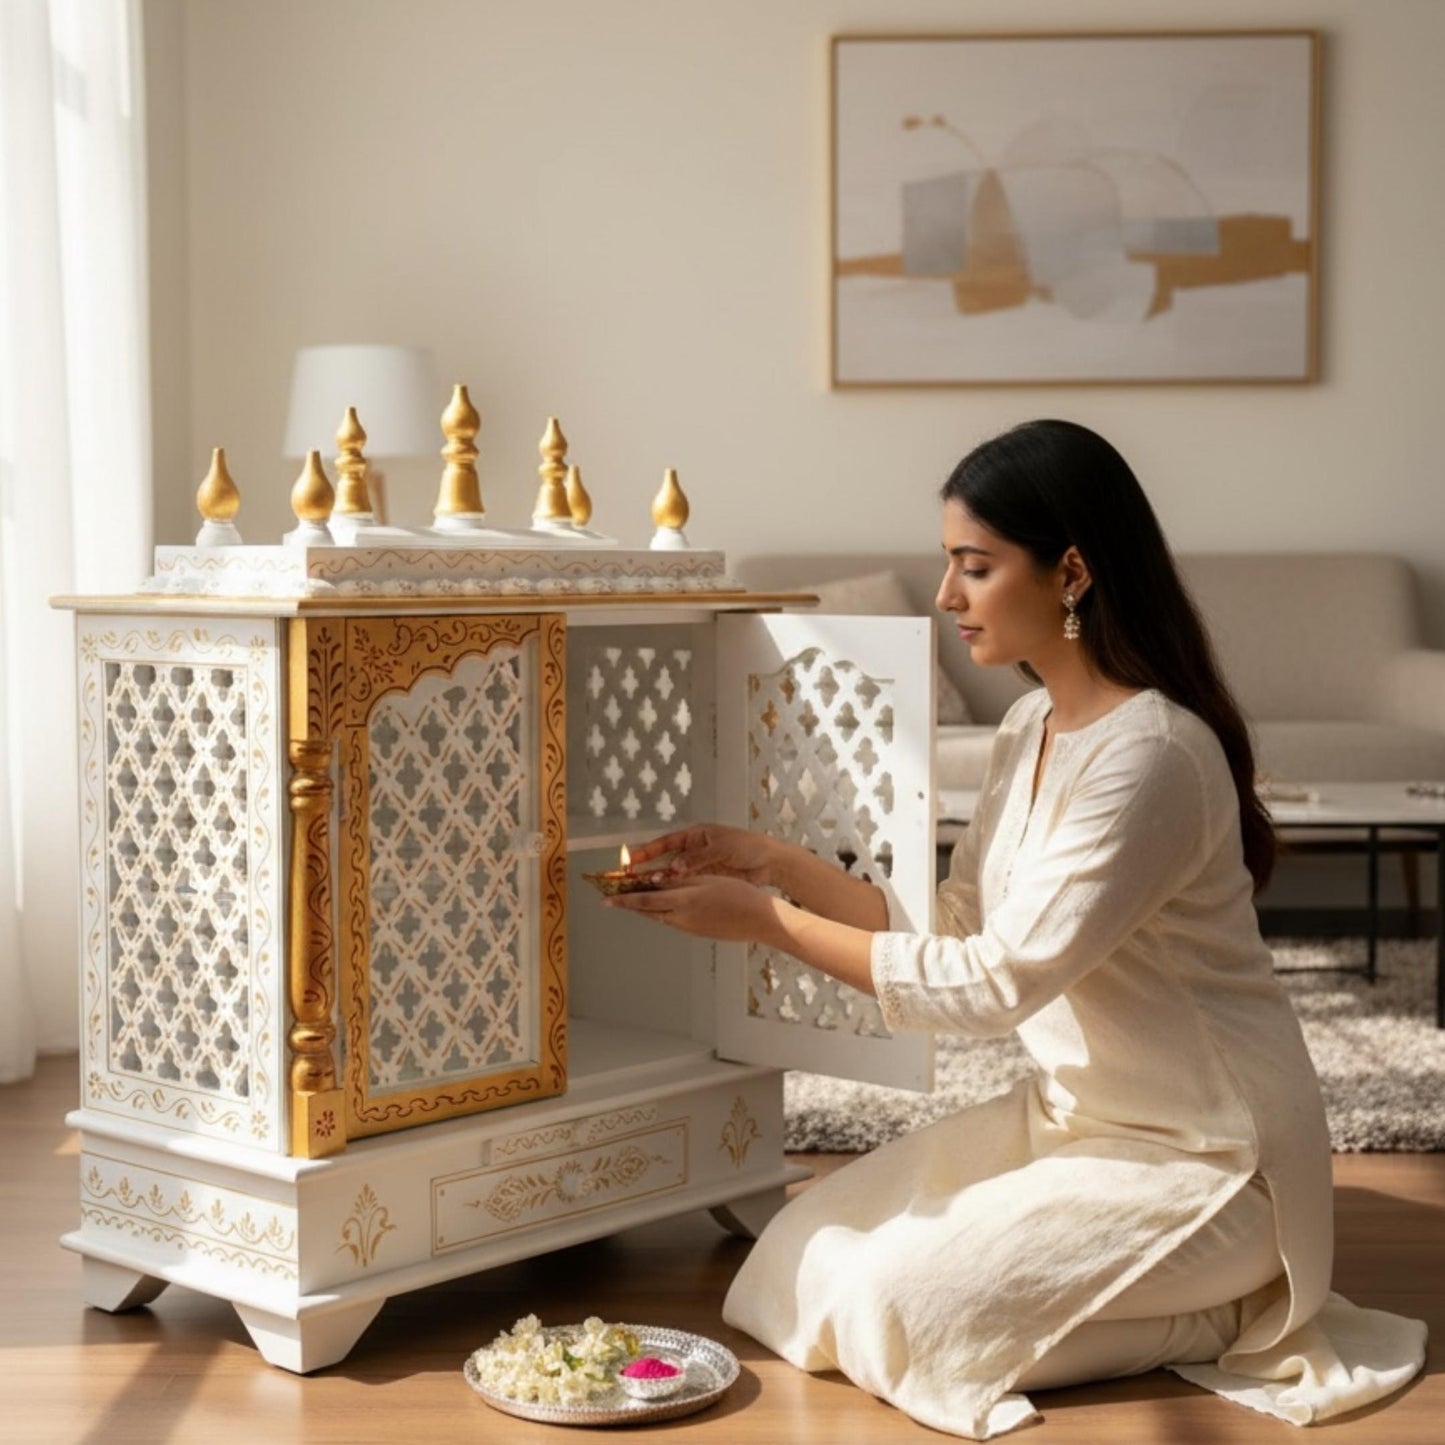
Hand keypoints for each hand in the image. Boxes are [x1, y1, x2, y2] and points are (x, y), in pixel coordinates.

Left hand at [606, 873, 775, 942]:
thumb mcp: (707, 880)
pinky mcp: (697, 932)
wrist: (759, 920)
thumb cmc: (738, 894)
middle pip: (648, 911)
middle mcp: (681, 918)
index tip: (606, 899)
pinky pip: (673, 921)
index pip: (644, 900)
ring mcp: (689, 928)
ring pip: (660, 916)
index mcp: (683, 901)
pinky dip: (663, 912)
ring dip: (646, 908)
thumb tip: (655, 881)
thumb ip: (680, 881)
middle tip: (613, 898)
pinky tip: (664, 905)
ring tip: (635, 898)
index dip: (623, 899)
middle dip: (629, 904)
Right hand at [625, 823, 775, 887]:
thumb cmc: (748, 846)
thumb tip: (674, 867)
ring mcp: (699, 867)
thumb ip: (698, 857)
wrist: (770, 862)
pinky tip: (663, 898)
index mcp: (696, 836)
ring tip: (642, 891)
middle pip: (665, 860)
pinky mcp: (706, 880)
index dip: (647, 851)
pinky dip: (675, 891)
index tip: (630, 858)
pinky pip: (685, 886)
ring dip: (659, 883)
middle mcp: (693, 851)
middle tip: (628, 879)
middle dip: (647, 869)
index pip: (665, 843)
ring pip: (673, 876)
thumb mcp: (721, 848)